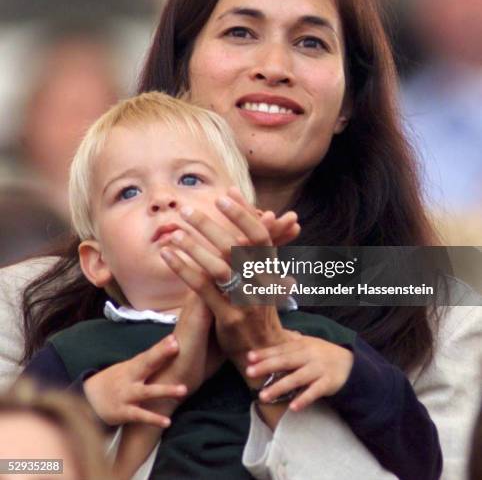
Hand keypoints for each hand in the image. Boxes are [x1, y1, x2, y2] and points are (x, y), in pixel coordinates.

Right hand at [83, 334, 186, 426]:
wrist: (87, 400)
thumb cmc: (116, 382)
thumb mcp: (128, 369)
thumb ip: (148, 362)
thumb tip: (172, 346)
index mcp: (132, 366)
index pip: (148, 353)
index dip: (161, 346)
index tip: (174, 339)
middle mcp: (129, 378)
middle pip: (146, 364)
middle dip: (161, 354)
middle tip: (176, 347)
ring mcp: (126, 395)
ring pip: (148, 392)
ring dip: (165, 390)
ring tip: (184, 390)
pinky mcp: (123, 412)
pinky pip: (140, 416)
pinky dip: (153, 419)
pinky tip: (167, 422)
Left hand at [160, 194, 295, 378]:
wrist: (263, 353)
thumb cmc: (258, 310)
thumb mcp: (264, 279)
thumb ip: (256, 252)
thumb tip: (261, 215)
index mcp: (270, 270)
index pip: (260, 235)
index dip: (245, 213)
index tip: (226, 193)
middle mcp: (261, 283)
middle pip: (236, 246)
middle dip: (210, 225)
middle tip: (185, 209)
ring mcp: (246, 301)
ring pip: (219, 267)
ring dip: (194, 246)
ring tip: (172, 232)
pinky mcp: (228, 318)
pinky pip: (203, 289)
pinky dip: (184, 269)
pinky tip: (167, 256)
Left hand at [246, 334, 353, 410]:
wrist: (350, 364)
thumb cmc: (322, 353)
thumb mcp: (308, 343)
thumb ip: (291, 339)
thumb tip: (272, 332)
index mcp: (302, 345)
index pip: (280, 349)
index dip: (264, 353)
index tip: (249, 357)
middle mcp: (309, 356)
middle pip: (285, 361)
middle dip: (267, 366)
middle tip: (249, 372)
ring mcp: (318, 369)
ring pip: (297, 378)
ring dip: (279, 387)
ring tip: (263, 396)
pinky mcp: (328, 383)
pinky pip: (314, 392)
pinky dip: (304, 399)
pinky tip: (293, 407)